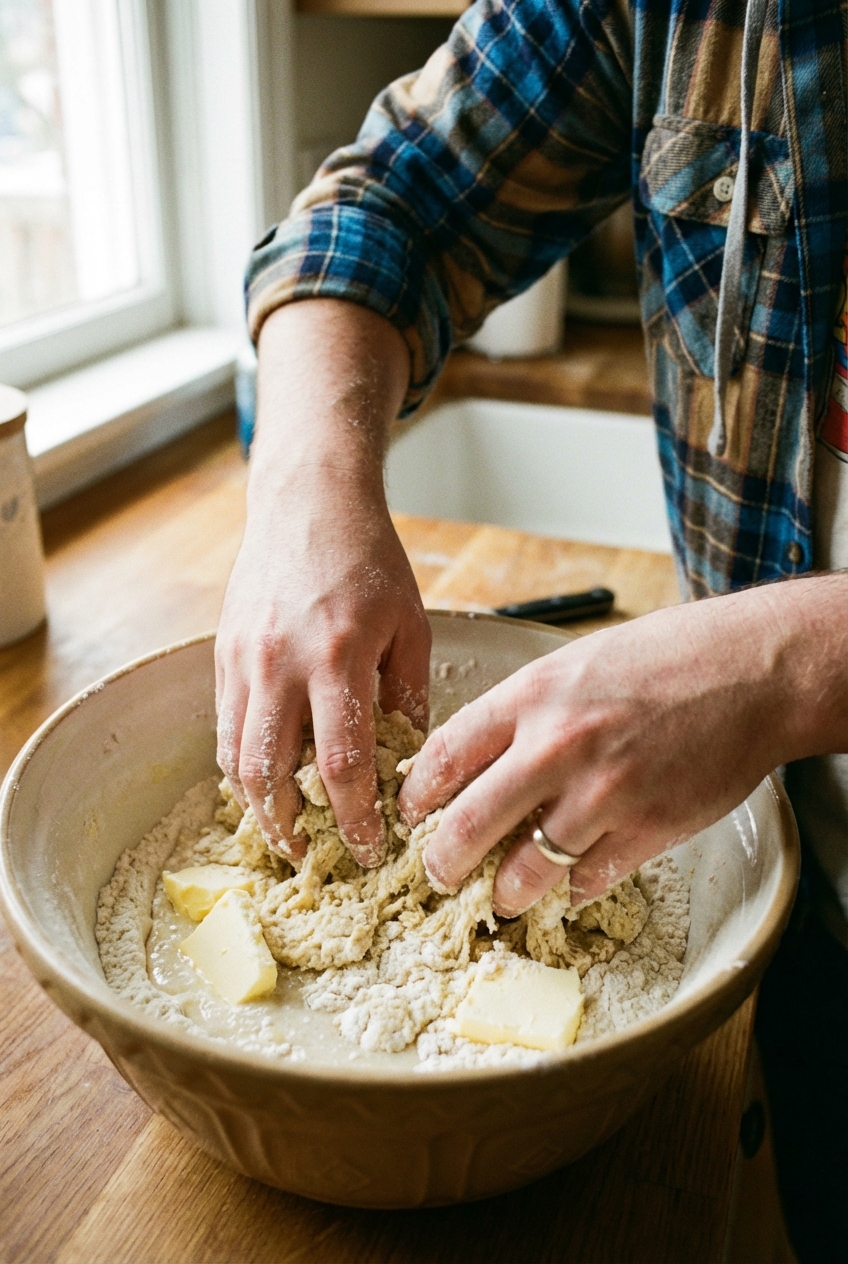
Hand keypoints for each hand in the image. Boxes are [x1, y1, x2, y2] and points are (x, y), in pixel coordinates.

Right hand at [215, 300, 429, 864]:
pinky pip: (225, 728)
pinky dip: (241, 766)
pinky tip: (265, 782)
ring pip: (237, 759)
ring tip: (286, 833)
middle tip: (316, 858)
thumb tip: (411, 763)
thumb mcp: (410, 624)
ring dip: (259, 808)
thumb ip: (409, 695)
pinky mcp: (222, 655)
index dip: (355, 819)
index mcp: (337, 658)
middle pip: (273, 776)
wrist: (306, 503)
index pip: (341, 765)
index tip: (371, 849)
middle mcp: (280, 665)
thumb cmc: (368, 560)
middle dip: (294, 829)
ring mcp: (243, 661)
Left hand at [398, 575, 847, 913]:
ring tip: (500, 897)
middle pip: (467, 826)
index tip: (411, 813)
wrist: (750, 670)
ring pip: (525, 872)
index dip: (416, 795)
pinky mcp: (647, 829)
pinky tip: (570, 882)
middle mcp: (556, 747)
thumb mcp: (572, 663)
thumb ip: (522, 710)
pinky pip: (588, 881)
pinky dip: (573, 889)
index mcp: (531, 697)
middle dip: (442, 862)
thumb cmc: (663, 657)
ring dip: (504, 893)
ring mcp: (602, 794)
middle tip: (439, 874)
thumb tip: (475, 758)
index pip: (443, 756)